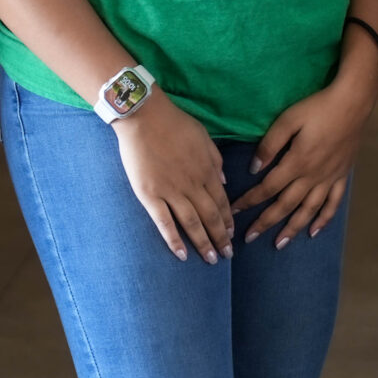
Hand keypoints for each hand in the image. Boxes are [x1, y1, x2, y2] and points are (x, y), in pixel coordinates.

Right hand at [113, 90, 232, 263]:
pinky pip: (164, 222)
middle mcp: (193, 184)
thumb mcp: (204, 138)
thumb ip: (216, 161)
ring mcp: (171, 191)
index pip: (222, 202)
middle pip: (211, 216)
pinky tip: (181, 255)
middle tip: (227, 256)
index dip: (228, 220)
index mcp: (207, 170)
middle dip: (221, 238)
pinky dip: (174, 240)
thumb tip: (224, 182)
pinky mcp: (150, 195)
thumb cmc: (175, 123)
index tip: (232, 235)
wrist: (144, 117)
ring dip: (203, 243)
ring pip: (192, 223)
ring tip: (211, 260)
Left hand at [233, 71, 374, 247]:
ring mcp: (329, 179)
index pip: (267, 188)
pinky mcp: (342, 176)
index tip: (234, 211)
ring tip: (279, 243)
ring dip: (293, 228)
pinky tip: (314, 232)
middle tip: (249, 238)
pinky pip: (333, 203)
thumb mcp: (288, 119)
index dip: (250, 201)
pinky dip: (324, 219)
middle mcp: (312, 176)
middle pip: (285, 205)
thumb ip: (270, 145)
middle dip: (266, 222)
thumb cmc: (318, 108)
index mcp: (296, 163)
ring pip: (309, 210)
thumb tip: (254, 168)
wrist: (353, 103)